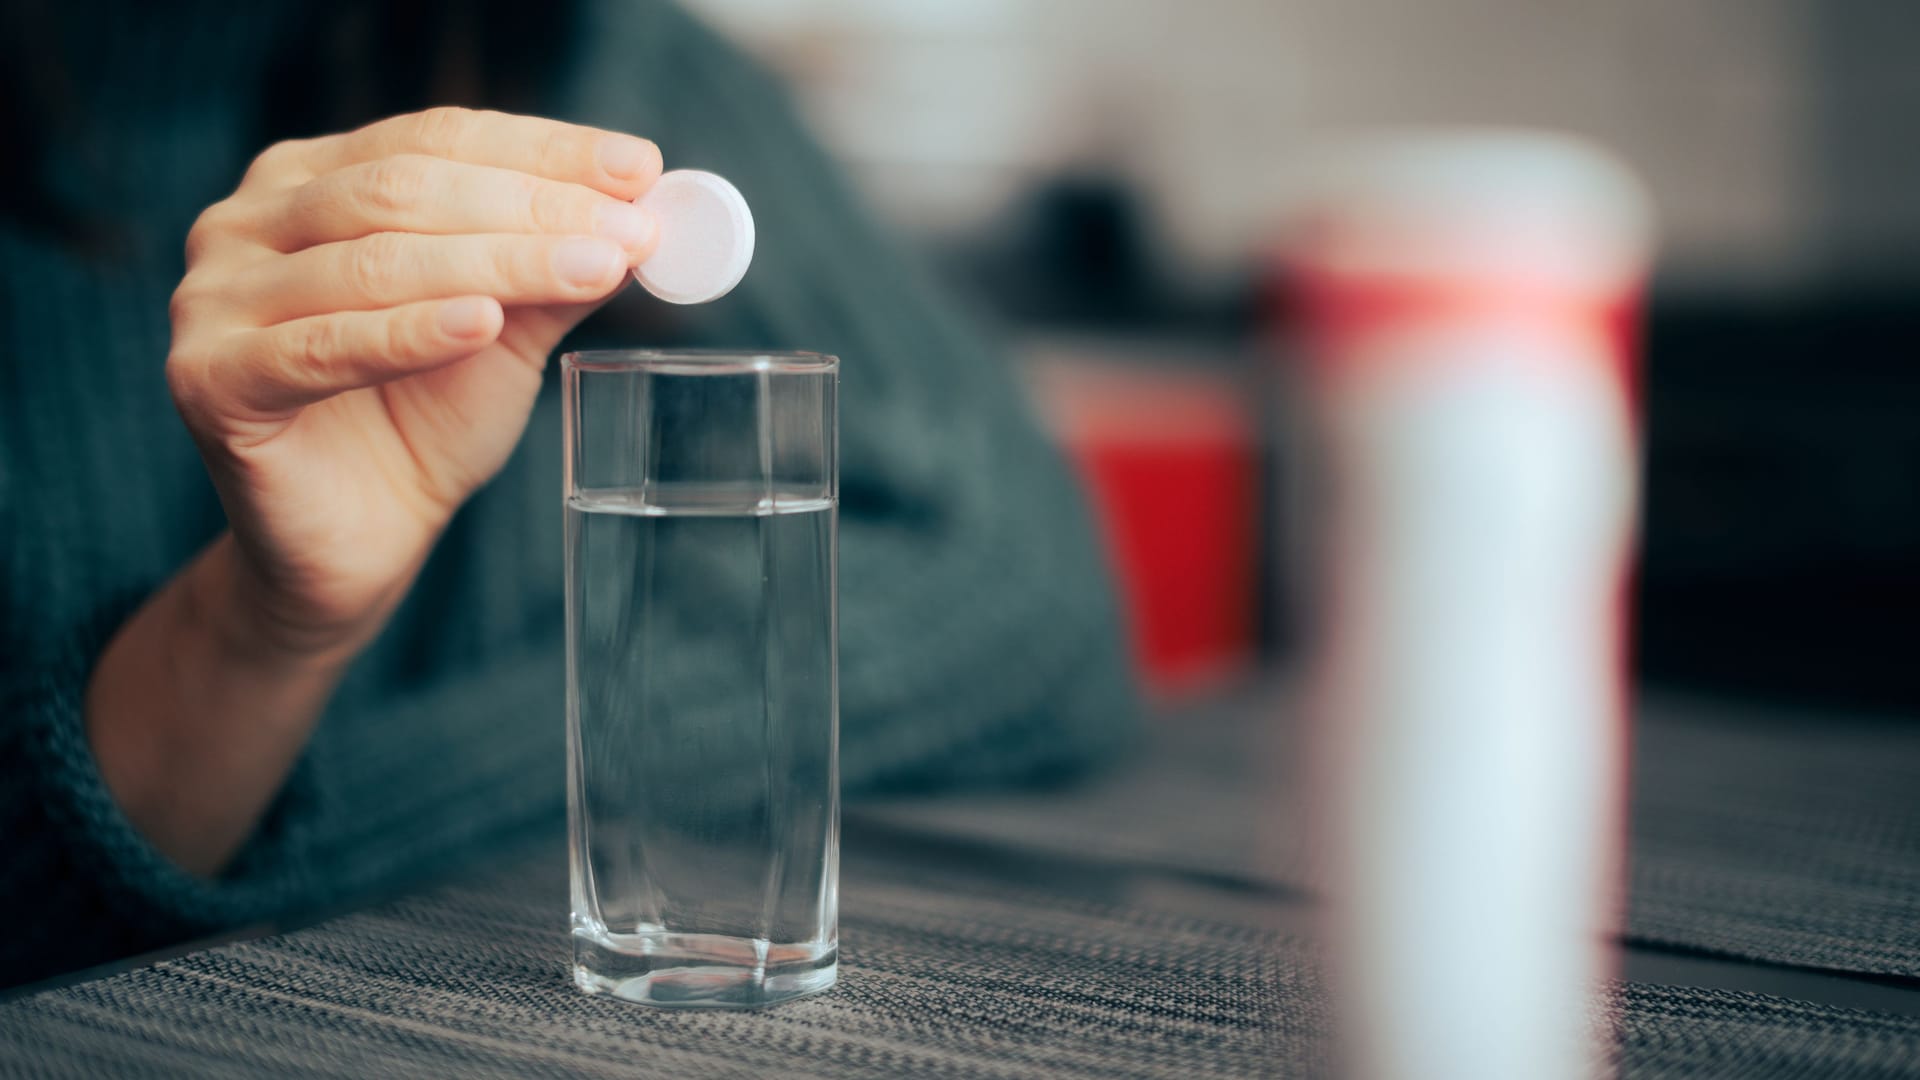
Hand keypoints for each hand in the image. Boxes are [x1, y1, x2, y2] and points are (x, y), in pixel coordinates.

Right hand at [166, 106, 661, 662]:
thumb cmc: (424, 423)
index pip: (436, 139)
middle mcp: (246, 222)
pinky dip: (410, 332)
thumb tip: (637, 211)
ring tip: (593, 269)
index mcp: (310, 181)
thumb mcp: (506, 333)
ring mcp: (212, 297)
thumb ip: (552, 271)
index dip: (544, 151)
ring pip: (374, 261)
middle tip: (630, 230)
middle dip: (533, 207)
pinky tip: (483, 324)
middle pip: (406, 191)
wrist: (358, 543)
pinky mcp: (208, 379)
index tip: (639, 170)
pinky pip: (323, 347)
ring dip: (498, 264)